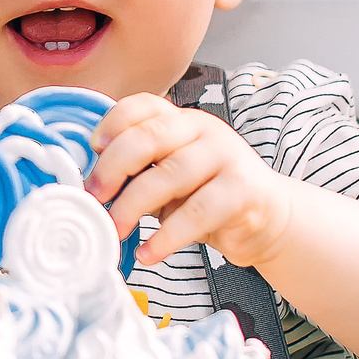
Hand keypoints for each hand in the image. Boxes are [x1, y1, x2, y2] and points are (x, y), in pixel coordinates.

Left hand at [85, 94, 295, 271]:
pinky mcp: (243, 190)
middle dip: (114, 168)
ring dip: (133, 205)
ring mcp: (226, 156)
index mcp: (181, 120)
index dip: (113, 123)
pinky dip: (167, 237)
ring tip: (115, 230)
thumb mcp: (170, 178)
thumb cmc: (207, 197)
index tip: (91, 149)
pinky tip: (148, 252)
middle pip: (150, 136)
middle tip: (93, 198)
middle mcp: (204, 130)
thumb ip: (140, 171)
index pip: (143, 105)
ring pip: (170, 175)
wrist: (268, 220)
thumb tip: (90, 187)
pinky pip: (197, 212)